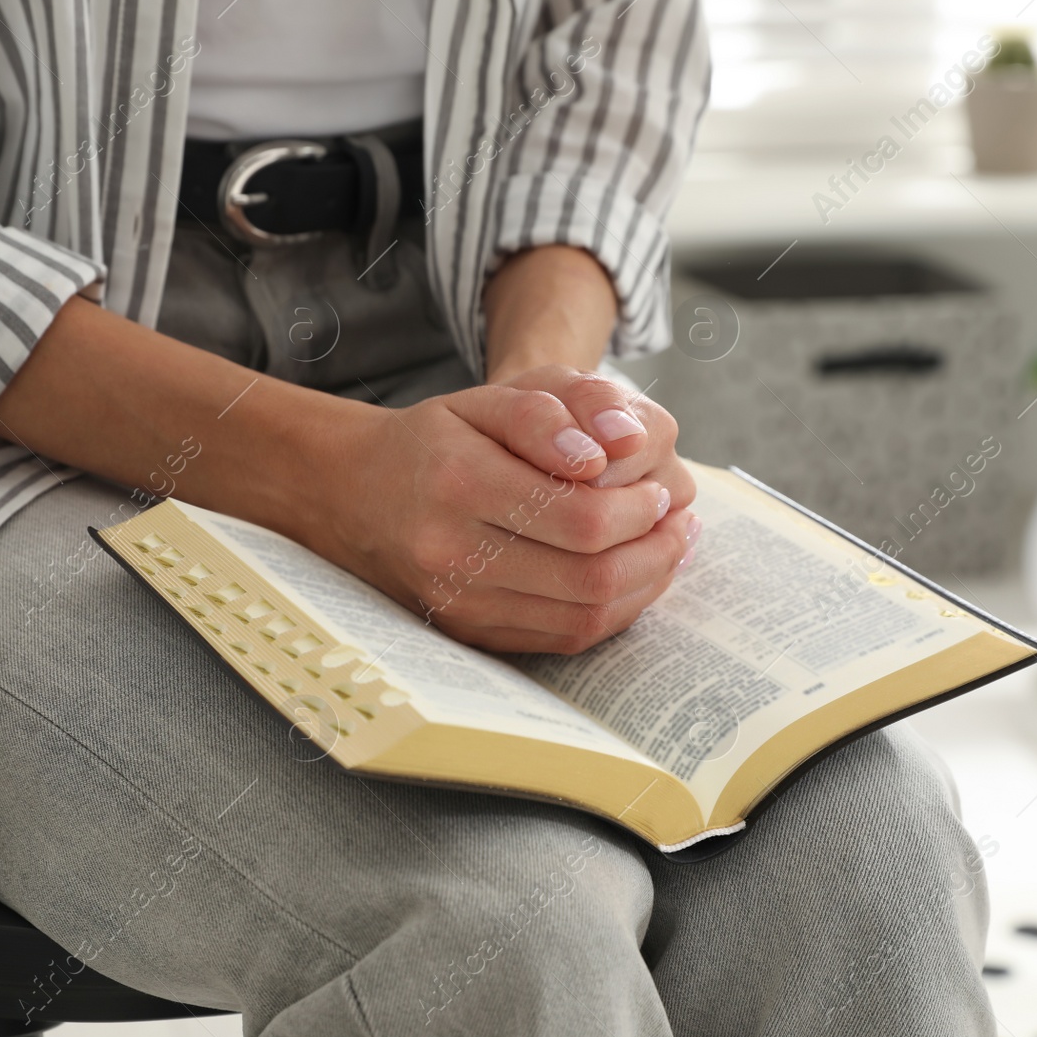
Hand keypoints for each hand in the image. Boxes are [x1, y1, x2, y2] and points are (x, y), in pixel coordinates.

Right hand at [311, 384, 699, 653]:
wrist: (357, 494)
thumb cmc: (437, 439)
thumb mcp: (490, 398)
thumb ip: (554, 410)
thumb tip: (611, 451)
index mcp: (461, 482)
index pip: (582, 517)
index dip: (640, 510)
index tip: (661, 491)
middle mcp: (453, 552)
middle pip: (589, 577)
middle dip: (654, 553)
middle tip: (679, 523)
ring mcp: (459, 603)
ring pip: (582, 618)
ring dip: (644, 587)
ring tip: (667, 549)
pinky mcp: (469, 633)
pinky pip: (561, 639)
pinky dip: (611, 613)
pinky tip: (631, 579)